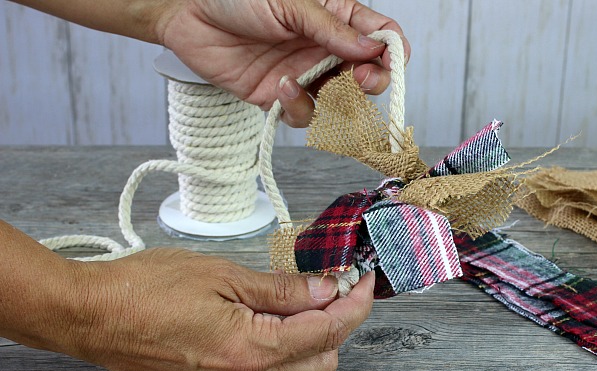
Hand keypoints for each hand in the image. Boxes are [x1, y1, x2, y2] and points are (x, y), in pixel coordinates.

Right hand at [38, 248, 374, 370]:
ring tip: (309, 293)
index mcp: (252, 349)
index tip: (363, 277)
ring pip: (301, 369)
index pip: (328, 330)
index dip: (354, 302)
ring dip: (317, 334)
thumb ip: (281, 288)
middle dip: (341, 320)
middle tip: (338, 282)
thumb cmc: (145, 289)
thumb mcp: (222, 275)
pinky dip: (290, 344)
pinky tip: (279, 312)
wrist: (91, 316)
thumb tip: (326, 288)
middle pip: (324, 358)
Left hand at [156, 0, 409, 126]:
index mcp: (336, 16)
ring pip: (340, 102)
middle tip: (358, 81)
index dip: (391, 52)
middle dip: (369, 82)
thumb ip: (331, 28)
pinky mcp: (281, 96)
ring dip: (333, 100)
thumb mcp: (290, 2)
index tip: (389, 62)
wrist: (187, 15)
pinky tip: (282, 88)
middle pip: (367, 74)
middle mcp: (325, 47)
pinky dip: (299, 107)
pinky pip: (305, 114)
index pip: (380, 36)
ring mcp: (305, 73)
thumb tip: (372, 50)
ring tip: (307, 82)